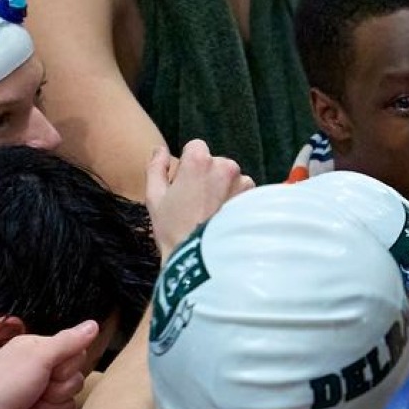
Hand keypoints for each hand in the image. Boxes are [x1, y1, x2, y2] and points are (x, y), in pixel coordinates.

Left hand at [0, 321, 100, 408]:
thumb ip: (68, 342)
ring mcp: (37, 399)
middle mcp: (40, 373)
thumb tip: (94, 324)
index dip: (68, 370)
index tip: (51, 373)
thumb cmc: (5, 386)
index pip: (77, 358)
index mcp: (39, 352)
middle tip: (36, 393)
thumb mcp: (39, 356)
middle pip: (75, 384)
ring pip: (67, 407)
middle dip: (57, 394)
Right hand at [145, 141, 252, 257]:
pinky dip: (235, 200)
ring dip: (222, 188)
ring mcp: (243, 181)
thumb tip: (160, 149)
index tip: (184, 184)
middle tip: (196, 203)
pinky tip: (224, 218)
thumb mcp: (155, 198)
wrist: (201, 261)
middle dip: (206, 176)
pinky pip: (242, 191)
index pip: (195, 147)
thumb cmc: (173, 230)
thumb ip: (156, 168)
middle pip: (214, 162)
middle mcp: (225, 165)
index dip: (187, 165)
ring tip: (211, 213)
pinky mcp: (253, 198)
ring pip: (230, 177)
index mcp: (199, 160)